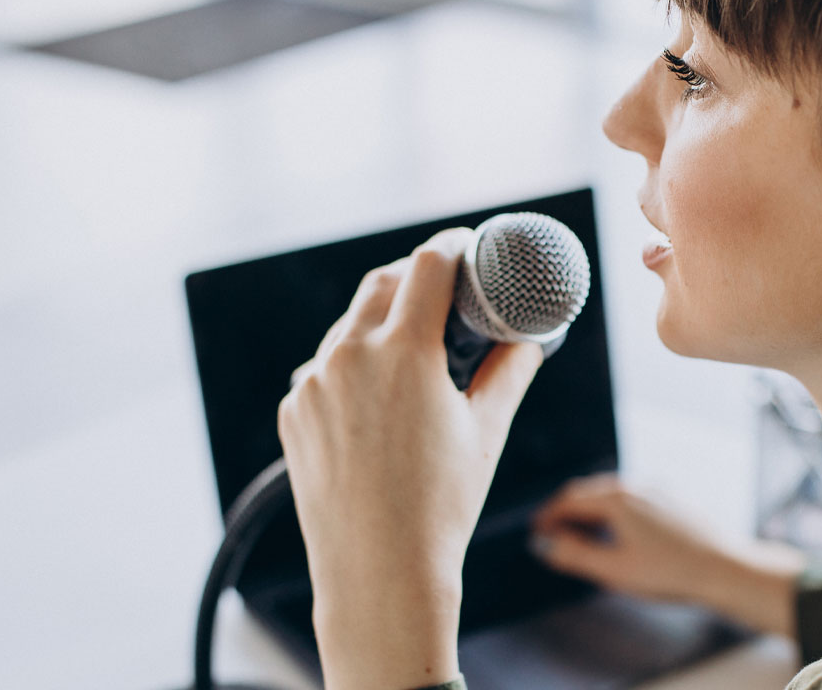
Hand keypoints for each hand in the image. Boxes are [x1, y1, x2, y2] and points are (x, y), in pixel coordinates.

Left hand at [277, 228, 542, 688]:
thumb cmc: (441, 507)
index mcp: (402, 352)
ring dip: (381, 322)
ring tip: (413, 351)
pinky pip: (324, 368)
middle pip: (382, 283)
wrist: (379, 573)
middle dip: (415, 277)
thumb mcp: (486, 430)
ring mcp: (312, 385)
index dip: (453, 247)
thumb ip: (511, 371)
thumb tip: (528, 340)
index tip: (467, 248)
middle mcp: (348, 357)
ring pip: (349, 326)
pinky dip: (352, 365)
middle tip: (445, 291)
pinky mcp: (294, 412)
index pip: (427, 265)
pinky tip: (377, 397)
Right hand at [531, 473, 806, 636]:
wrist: (723, 568)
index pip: (569, 500)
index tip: (536, 531)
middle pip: (589, 491)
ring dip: (590, 508)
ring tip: (581, 532)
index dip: (548, 516)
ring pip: (611, 492)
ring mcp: (656, 490)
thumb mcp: (613, 570)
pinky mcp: (672, 499)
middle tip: (553, 530)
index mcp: (616, 499)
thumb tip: (544, 544)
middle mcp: (635, 486)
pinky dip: (612, 509)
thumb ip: (574, 555)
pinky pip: (632, 497)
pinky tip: (617, 530)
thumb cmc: (669, 572)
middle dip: (567, 509)